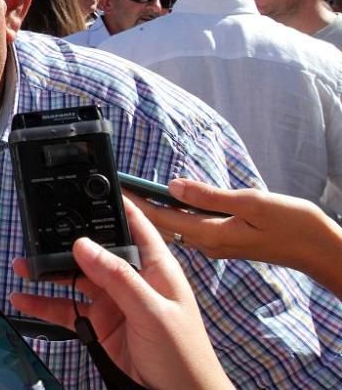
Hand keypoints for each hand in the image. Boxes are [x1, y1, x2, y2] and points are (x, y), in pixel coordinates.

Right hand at [10, 197, 232, 389]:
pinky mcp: (98, 325)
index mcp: (155, 267)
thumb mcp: (152, 312)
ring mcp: (113, 302)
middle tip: (38, 232)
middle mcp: (132, 279)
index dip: (113, 204)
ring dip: (49, 272)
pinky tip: (24, 300)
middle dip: (66, 240)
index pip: (134, 224)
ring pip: (75, 278)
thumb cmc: (184, 356)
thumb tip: (83, 244)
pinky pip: (66, 310)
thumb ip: (118, 278)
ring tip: (22, 266)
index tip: (86, 187)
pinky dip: (44, 305)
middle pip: (95, 250)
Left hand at [131, 179, 341, 296]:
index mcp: (210, 235)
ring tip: (130, 194)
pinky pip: (188, 229)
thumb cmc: (293, 225)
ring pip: (174, 228)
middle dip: (136, 208)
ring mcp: (214, 245)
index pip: (160, 218)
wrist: (320, 249)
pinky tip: (164, 204)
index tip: (115, 190)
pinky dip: (171, 216)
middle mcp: (207, 244)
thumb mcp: (253, 203)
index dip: (135, 203)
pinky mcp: (222, 242)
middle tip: (115, 190)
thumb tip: (173, 186)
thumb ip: (210, 196)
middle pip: (161, 225)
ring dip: (151, 212)